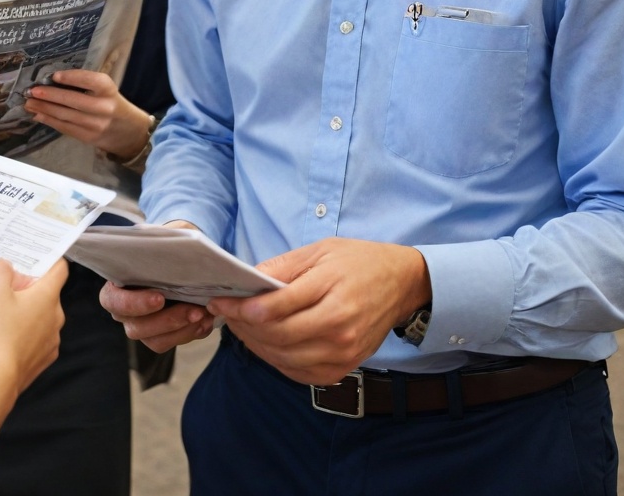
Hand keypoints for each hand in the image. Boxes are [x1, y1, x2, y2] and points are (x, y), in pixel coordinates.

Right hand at [0, 259, 67, 397]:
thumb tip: (6, 266)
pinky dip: (21, 335)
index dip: (49, 260)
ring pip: (39, 318)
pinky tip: (1, 338)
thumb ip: (1, 271)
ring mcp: (50, 341)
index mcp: (48, 296)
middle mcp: (55, 317)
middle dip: (25, 289)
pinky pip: (34, 339)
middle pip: (45, 294)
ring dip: (23, 313)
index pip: (60, 269)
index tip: (35, 257)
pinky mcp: (41, 360)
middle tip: (2, 288)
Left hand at [24, 69, 152, 156]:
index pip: (91, 81)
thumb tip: (52, 81)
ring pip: (65, 116)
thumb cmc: (112, 103)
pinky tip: (38, 115)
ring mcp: (95, 125)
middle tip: (32, 91)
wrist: (129, 132)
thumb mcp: (107, 90)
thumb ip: (86, 84)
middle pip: (73, 101)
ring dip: (44, 109)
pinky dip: (49, 121)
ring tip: (29, 103)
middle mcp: (104, 108)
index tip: (54, 75)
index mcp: (109, 91)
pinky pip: (65, 128)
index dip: (72, 78)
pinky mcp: (88, 137)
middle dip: (49, 96)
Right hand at [98, 221, 215, 352]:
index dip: (134, 304)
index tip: (160, 298)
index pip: (113, 301)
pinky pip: (172, 342)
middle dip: (168, 320)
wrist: (177, 261)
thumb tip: (155, 240)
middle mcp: (124, 313)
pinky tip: (206, 322)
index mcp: (114, 287)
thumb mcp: (157, 241)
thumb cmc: (162, 250)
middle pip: (136, 327)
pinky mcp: (160, 336)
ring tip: (204, 315)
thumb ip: (152, 243)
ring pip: (155, 341)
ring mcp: (141, 327)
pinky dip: (190, 333)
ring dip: (182, 330)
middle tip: (194, 310)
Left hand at [207, 238, 430, 386]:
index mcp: (331, 291)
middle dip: (243, 327)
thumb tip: (247, 282)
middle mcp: (338, 327)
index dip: (242, 308)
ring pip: (285, 358)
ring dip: (256, 345)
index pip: (276, 307)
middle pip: (277, 336)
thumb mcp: (319, 250)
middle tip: (224, 314)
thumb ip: (282, 268)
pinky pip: (301, 373)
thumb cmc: (358, 261)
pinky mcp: (345, 367)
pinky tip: (264, 345)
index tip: (222, 301)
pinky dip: (277, 361)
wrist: (402, 283)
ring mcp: (343, 351)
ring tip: (239, 328)